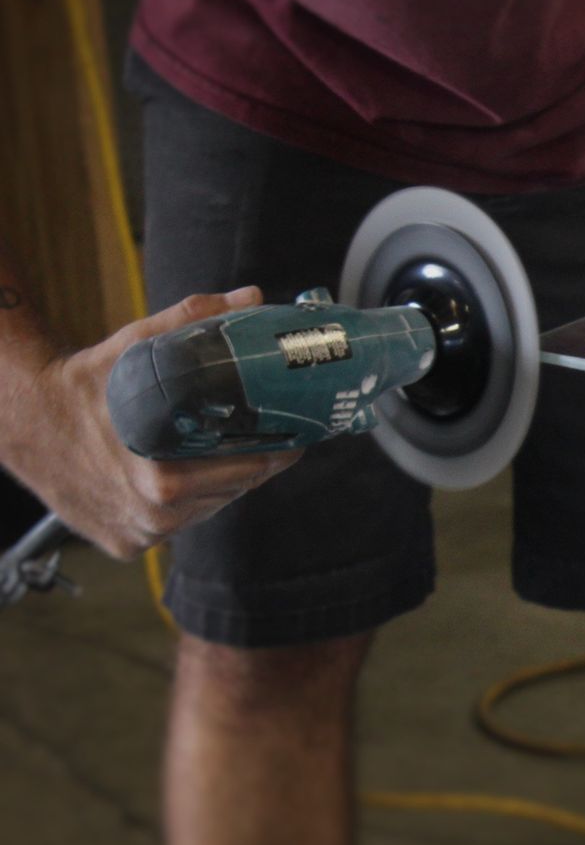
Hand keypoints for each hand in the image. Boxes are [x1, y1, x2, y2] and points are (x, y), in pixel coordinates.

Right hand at [2, 287, 297, 558]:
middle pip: (234, 490)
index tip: (297, 432)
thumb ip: (196, 321)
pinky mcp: (125, 545)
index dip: (279, 448)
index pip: (250, 469)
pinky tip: (179, 473)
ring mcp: (140, 534)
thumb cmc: (85, 383)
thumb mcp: (137, 346)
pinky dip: (184, 502)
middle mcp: (154, 515)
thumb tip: (251, 299)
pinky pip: (176, 523)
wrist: (23, 418)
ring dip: (219, 483)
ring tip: (219, 449)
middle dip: (252, 462)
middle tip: (266, 435)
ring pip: (208, 508)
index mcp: (164, 479)